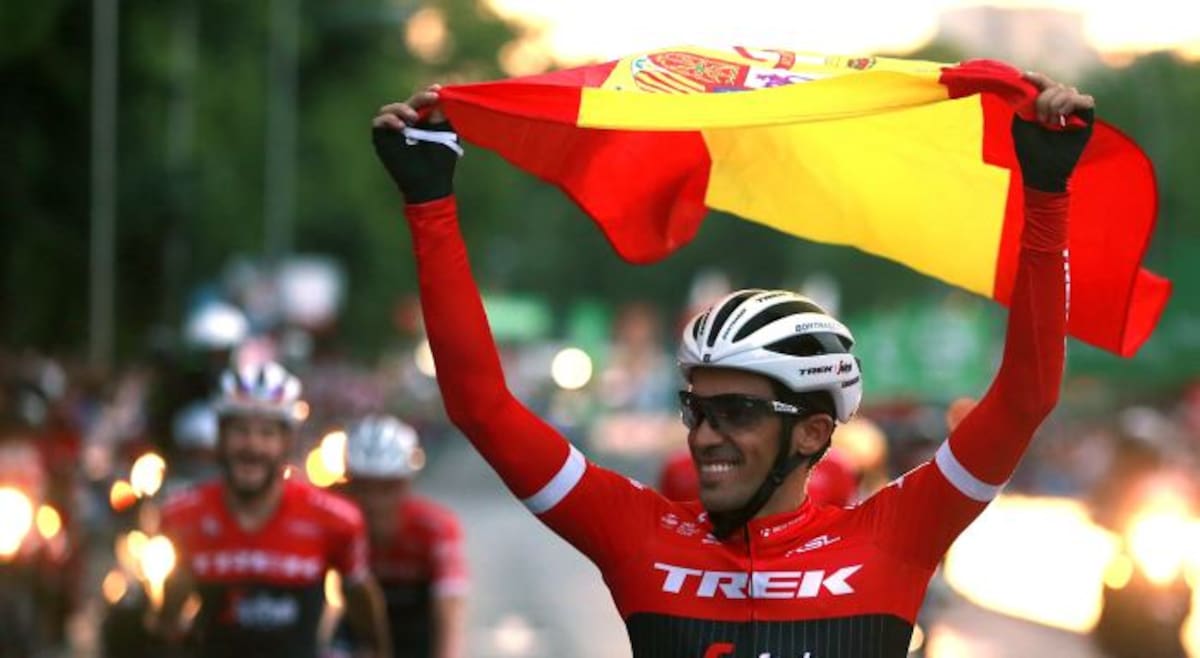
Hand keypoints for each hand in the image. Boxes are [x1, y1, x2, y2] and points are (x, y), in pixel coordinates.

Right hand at [372, 84, 457, 203]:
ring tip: (414, 116)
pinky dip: (389, 119)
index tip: (437, 90)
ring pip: (390, 108)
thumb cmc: (440, 163)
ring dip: (401, 108)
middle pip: (408, 102)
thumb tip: (439, 99)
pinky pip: (378, 121)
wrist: (429, 185)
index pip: (422, 101)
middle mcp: (406, 122)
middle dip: (419, 98)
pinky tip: (401, 126)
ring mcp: (393, 130)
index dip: (428, 93)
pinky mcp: (382, 138)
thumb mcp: (446, 135)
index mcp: (423, 120)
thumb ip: (442, 117)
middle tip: (432, 98)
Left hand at [1011, 72, 1094, 192]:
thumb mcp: (1021, 124)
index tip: (1024, 76)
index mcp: (1046, 106)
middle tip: (1040, 119)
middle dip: (1044, 99)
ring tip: (1050, 123)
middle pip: (1057, 86)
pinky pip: (1086, 100)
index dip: (1037, 78)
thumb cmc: (1030, 151)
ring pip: (1069, 91)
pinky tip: (1061, 118)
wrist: (1042, 172)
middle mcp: (1062, 106)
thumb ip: (1025, 104)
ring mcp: (1075, 113)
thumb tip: (1028, 86)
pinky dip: (1072, 104)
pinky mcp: (1087, 120)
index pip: (1045, 85)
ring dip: (1055, 103)